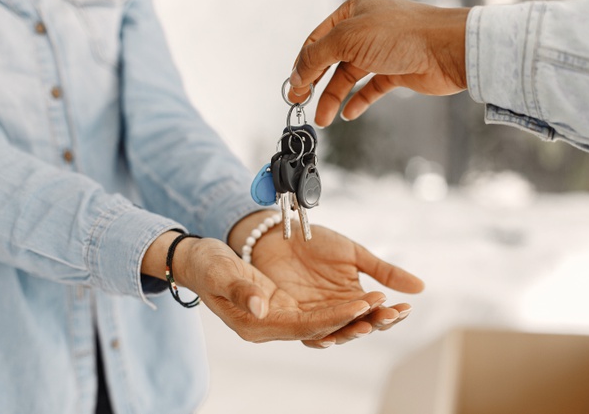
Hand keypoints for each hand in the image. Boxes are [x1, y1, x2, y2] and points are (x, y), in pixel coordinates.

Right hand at [154, 232, 383, 342]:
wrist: (198, 260)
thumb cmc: (205, 265)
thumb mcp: (218, 271)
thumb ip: (239, 289)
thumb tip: (261, 306)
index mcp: (256, 324)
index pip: (304, 325)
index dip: (335, 316)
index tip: (363, 304)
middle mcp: (271, 324)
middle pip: (322, 329)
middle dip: (356, 321)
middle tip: (390, 310)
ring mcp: (279, 315)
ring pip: (325, 321)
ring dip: (355, 315)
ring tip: (389, 305)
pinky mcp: (284, 303)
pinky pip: (319, 310)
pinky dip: (343, 306)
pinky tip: (366, 298)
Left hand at [248, 220, 423, 347]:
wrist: (280, 235)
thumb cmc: (316, 242)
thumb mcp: (355, 254)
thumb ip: (385, 272)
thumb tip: (421, 288)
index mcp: (355, 297)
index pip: (379, 311)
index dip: (393, 312)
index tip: (406, 308)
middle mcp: (338, 311)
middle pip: (362, 325)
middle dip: (376, 322)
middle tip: (388, 316)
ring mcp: (316, 315)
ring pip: (338, 333)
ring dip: (352, 331)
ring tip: (366, 325)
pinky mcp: (294, 317)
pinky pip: (308, 333)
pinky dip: (319, 337)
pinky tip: (329, 337)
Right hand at [288, 0, 469, 126]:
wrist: (447, 50)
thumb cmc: (403, 33)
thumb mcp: (347, 38)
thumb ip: (317, 55)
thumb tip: (296, 73)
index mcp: (352, 12)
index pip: (317, 40)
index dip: (303, 64)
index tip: (293, 87)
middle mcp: (365, 30)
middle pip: (330, 60)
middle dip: (315, 83)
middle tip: (300, 102)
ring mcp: (381, 51)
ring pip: (349, 78)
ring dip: (333, 98)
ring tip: (323, 119)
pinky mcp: (395, 71)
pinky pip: (370, 89)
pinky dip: (358, 101)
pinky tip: (348, 113)